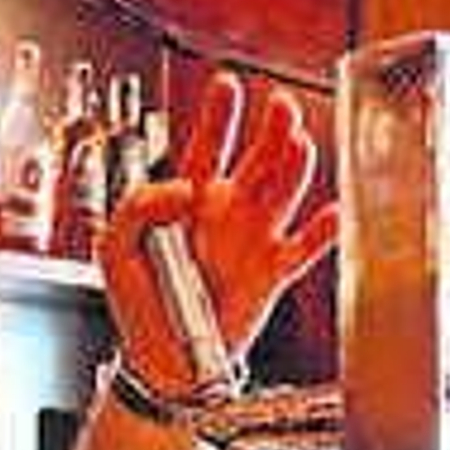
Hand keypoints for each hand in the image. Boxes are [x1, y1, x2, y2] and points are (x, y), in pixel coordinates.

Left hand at [99, 71, 337, 397]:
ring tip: (299, 145)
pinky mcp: (272, 275)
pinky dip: (323, 231)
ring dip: (295, 167)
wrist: (162, 364)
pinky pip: (305, 248)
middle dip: (273, 128)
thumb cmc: (139, 305)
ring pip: (284, 191)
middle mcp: (228, 212)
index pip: (208, 146)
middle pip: (260, 157)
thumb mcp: (114, 247)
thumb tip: (185, 187)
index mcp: (190, 199)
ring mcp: (254, 240)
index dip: (220, 115)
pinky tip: (334, 212)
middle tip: (281, 106)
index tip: (228, 85)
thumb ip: (138, 206)